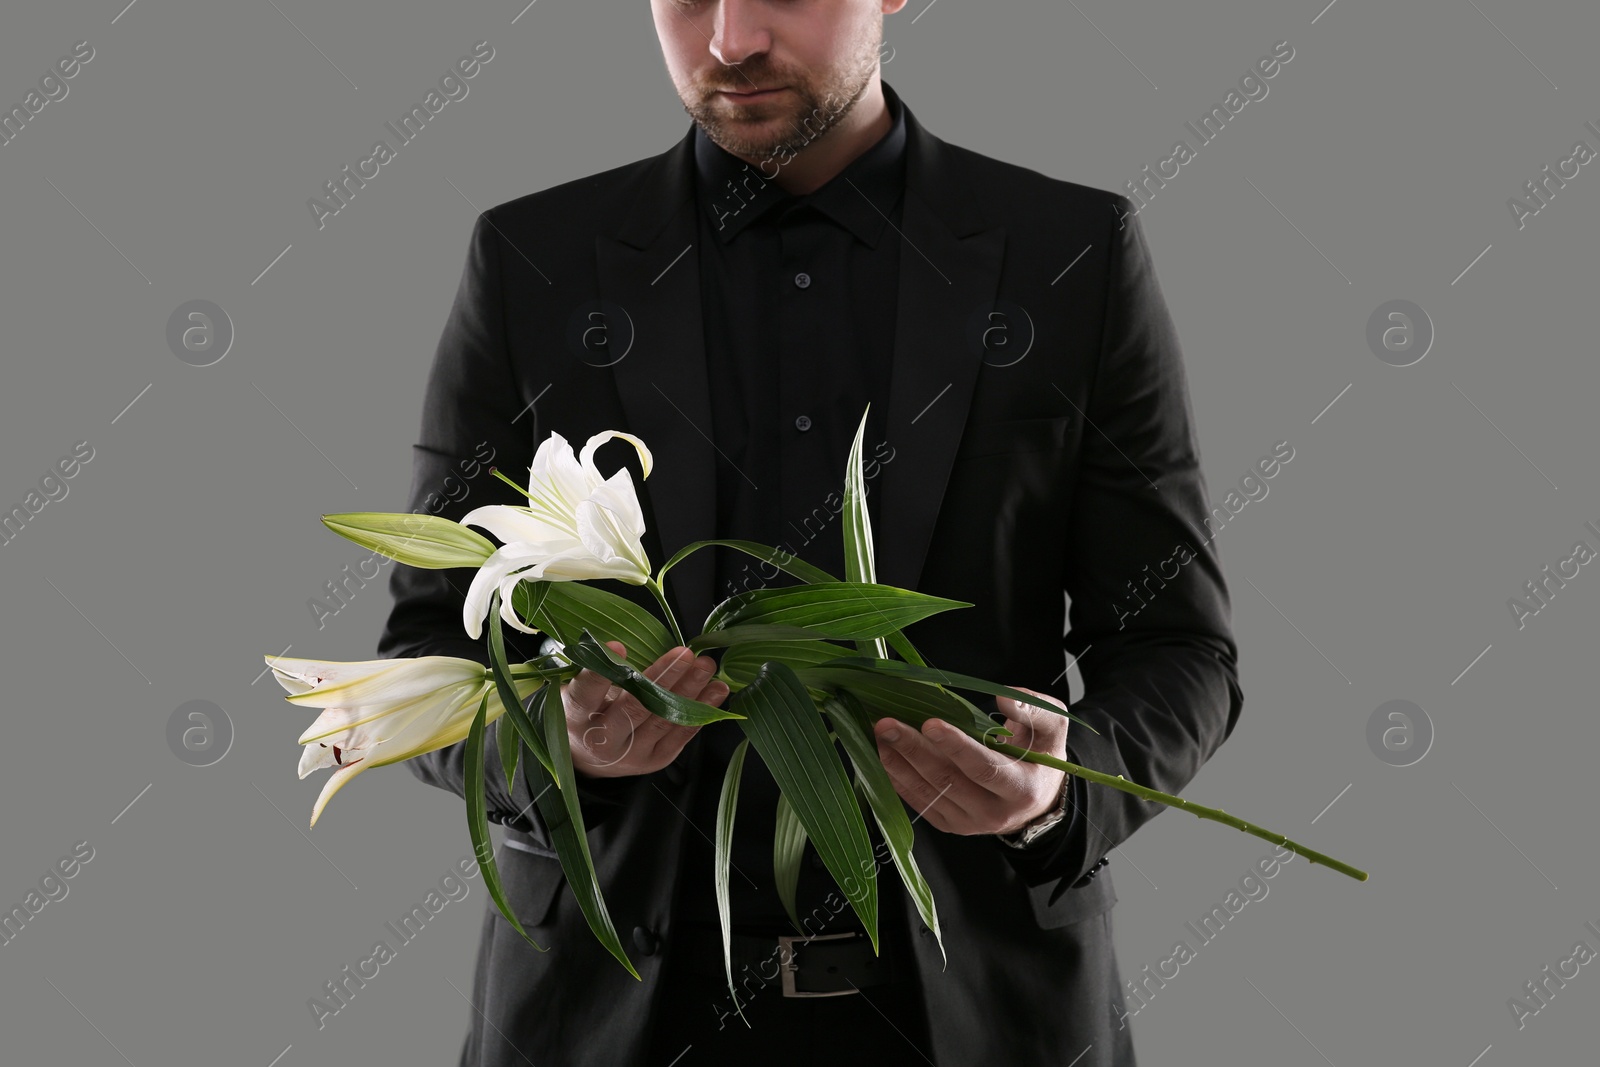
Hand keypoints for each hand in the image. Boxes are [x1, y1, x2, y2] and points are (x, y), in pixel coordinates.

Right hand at [563, 641, 728, 778]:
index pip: (586, 694)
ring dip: (690, 691)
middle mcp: (603, 740)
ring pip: (663, 720)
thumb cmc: (586, 711)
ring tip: (706, 666)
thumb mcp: (579, 689)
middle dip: (664, 678)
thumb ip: (600, 669)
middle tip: (686, 653)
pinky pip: (681, 735)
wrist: (589, 758)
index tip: (618, 645)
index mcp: (577, 717)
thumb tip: (625, 640)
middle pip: (635, 707)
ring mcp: (631, 754)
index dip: (601, 672)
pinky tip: (716, 690)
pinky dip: (701, 711)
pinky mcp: (654, 760)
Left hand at [872, 686, 1069, 835]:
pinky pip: (918, 801)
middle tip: (887, 723)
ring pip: (927, 792)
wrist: (1036, 799)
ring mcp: (968, 823)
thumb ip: (1034, 709)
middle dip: (913, 750)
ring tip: (877, 734)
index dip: (957, 747)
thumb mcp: (1052, 728)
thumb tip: (1004, 696)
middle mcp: (993, 814)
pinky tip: (881, 754)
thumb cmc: (1041, 755)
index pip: (985, 769)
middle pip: (947, 781)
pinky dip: (896, 777)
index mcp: (1021, 789)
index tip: (930, 723)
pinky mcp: (949, 823)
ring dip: (897, 762)